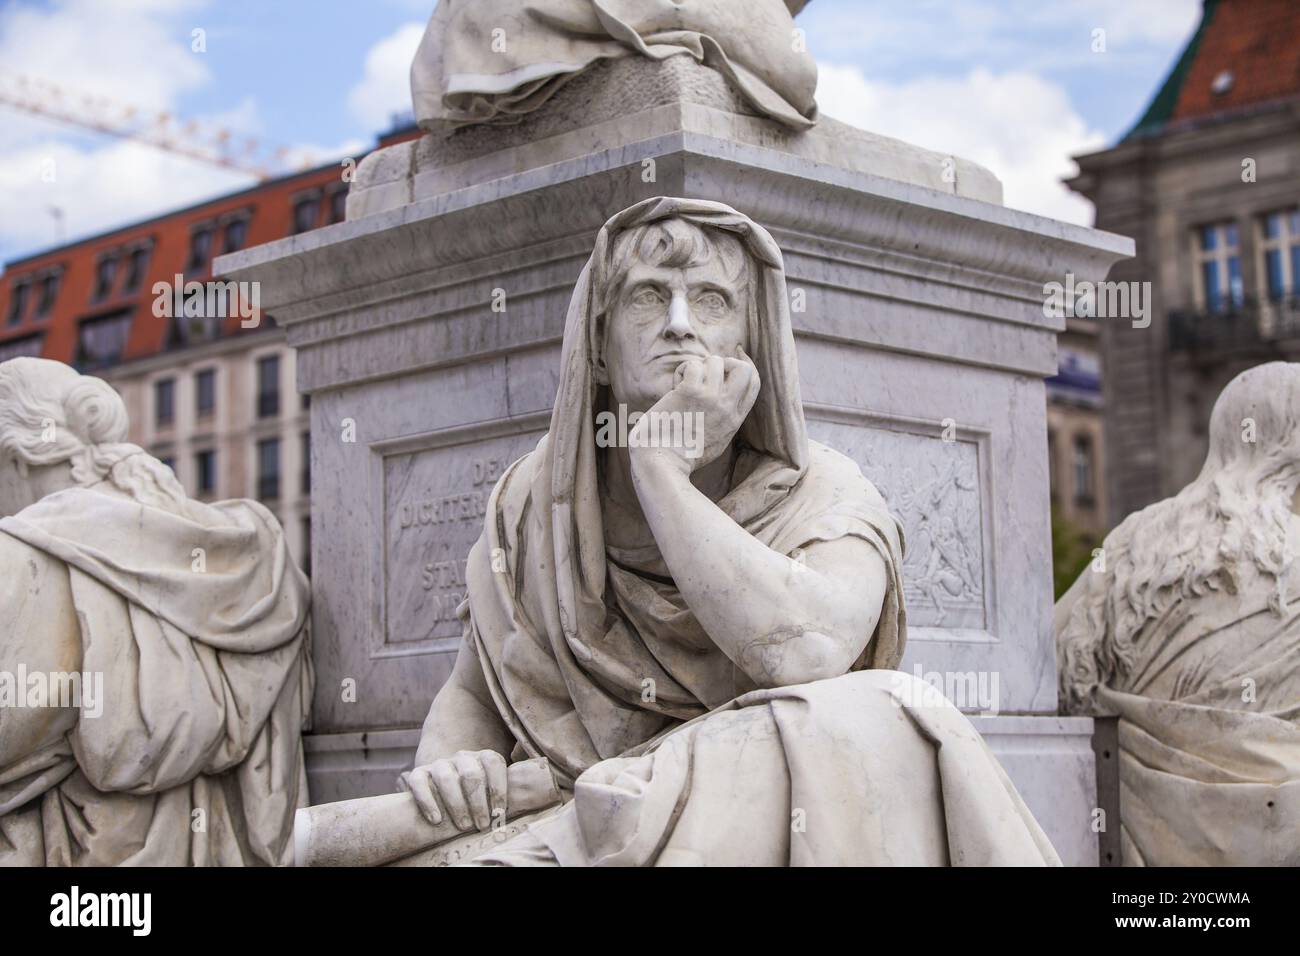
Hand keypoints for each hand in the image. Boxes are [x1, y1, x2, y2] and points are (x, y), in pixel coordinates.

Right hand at [397, 749, 506, 831]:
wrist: (442, 794)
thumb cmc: (476, 799)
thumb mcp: (491, 793)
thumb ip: (503, 796)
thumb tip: (516, 810)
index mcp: (482, 758)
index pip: (493, 763)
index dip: (499, 788)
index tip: (500, 813)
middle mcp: (462, 758)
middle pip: (471, 774)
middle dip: (478, 803)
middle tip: (482, 825)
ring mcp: (439, 764)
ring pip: (446, 779)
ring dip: (456, 805)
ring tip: (464, 826)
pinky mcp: (419, 774)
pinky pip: (418, 783)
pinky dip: (427, 801)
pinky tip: (436, 820)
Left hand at [631, 347, 759, 473]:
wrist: (663, 462)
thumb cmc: (682, 455)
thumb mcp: (716, 441)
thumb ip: (724, 420)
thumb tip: (721, 397)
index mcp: (735, 419)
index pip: (754, 383)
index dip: (747, 364)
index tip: (737, 354)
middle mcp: (727, 407)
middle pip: (743, 368)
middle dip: (726, 362)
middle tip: (707, 372)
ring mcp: (710, 398)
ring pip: (715, 361)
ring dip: (699, 366)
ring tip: (685, 383)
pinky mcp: (690, 392)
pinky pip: (692, 365)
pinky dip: (682, 371)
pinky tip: (674, 386)